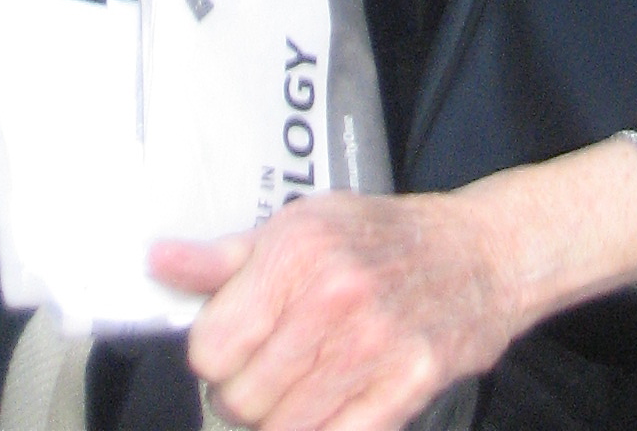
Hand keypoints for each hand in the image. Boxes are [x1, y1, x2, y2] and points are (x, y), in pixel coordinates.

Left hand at [150, 194, 508, 430]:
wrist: (478, 253)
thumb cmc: (381, 238)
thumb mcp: (302, 225)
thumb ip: (225, 258)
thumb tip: (158, 262)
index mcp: (298, 248)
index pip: (210, 348)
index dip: (215, 356)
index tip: (235, 346)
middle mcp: (334, 292)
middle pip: (240, 398)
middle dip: (244, 394)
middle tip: (269, 371)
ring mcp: (373, 343)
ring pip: (280, 430)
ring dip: (280, 420)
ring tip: (300, 388)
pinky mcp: (408, 384)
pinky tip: (332, 406)